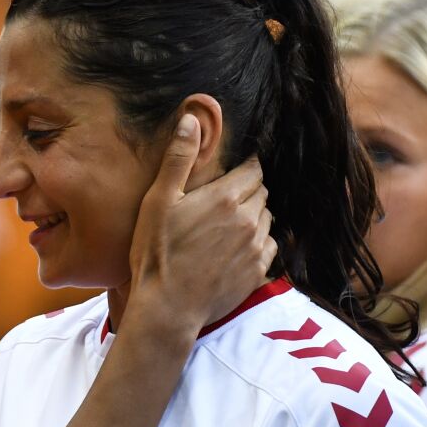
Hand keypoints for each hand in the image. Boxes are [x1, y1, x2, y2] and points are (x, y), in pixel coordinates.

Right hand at [128, 114, 275, 329]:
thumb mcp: (158, 201)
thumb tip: (192, 119)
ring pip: (267, 218)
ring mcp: (256, 246)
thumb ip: (178, 159)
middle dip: (248, 190)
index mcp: (225, 197)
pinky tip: (233, 249)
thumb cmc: (156, 253)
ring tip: (226, 226)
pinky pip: (269, 246)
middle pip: (262, 192)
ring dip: (253, 216)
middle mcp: (248, 219)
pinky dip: (257, 242)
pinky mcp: (258, 270)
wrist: (168, 308)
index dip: (244, 168)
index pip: (253, 169)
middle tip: (222, 201)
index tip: (231, 172)